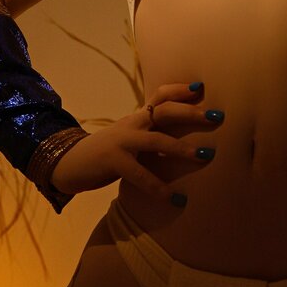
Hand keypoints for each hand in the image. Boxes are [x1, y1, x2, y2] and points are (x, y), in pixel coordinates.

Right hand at [50, 81, 222, 199]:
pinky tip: (176, 199)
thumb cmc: (106, 153)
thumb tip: (182, 138)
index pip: (160, 95)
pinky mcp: (113, 162)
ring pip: (157, 140)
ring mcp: (121, 142)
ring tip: (207, 155)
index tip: (202, 86)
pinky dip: (160, 188)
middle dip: (192, 112)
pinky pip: (141, 175)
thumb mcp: (129, 137)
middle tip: (218, 116)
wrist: (68, 163)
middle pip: (164, 111)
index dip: (180, 89)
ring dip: (183, 147)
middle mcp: (131, 124)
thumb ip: (150, 133)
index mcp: (137, 118)